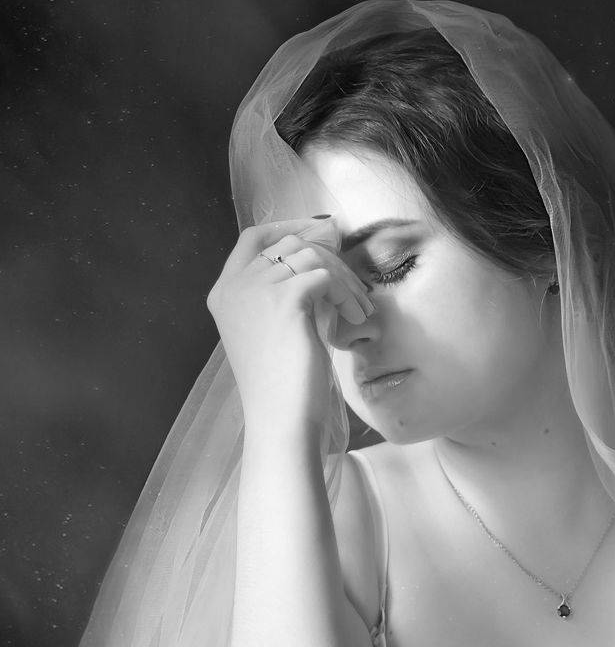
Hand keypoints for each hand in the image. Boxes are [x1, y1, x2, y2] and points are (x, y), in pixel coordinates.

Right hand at [206, 217, 373, 438]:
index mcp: (224, 293)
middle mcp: (235, 285)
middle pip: (288, 244)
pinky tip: (356, 318)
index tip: (319, 232)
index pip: (252, 239)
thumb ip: (278, 295)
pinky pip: (325, 277)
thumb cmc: (280, 385)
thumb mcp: (269, 330)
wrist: (280, 418)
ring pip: (312, 257)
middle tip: (354, 288)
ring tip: (359, 309)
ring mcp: (257, 289)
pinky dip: (346, 294)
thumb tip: (317, 260)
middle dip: (329, 259)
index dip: (287, 228)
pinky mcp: (285, 299)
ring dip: (344, 280)